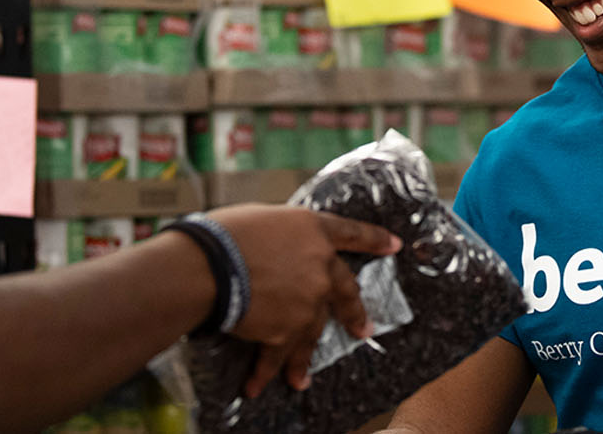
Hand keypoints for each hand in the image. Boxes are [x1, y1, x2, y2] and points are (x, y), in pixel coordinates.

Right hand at [205, 204, 401, 397]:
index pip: (352, 233)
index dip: (375, 239)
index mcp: (313, 230)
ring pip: (312, 333)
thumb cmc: (224, 233)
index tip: (394, 245)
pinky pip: (278, 356)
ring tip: (301, 379)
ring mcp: (308, 301)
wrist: (208, 266)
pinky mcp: (287, 330)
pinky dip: (266, 372)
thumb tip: (276, 248)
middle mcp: (320, 266)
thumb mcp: (261, 217)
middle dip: (355, 314)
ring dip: (303, 360)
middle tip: (363, 329)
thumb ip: (281, 235)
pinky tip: (258, 386)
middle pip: (345, 292)